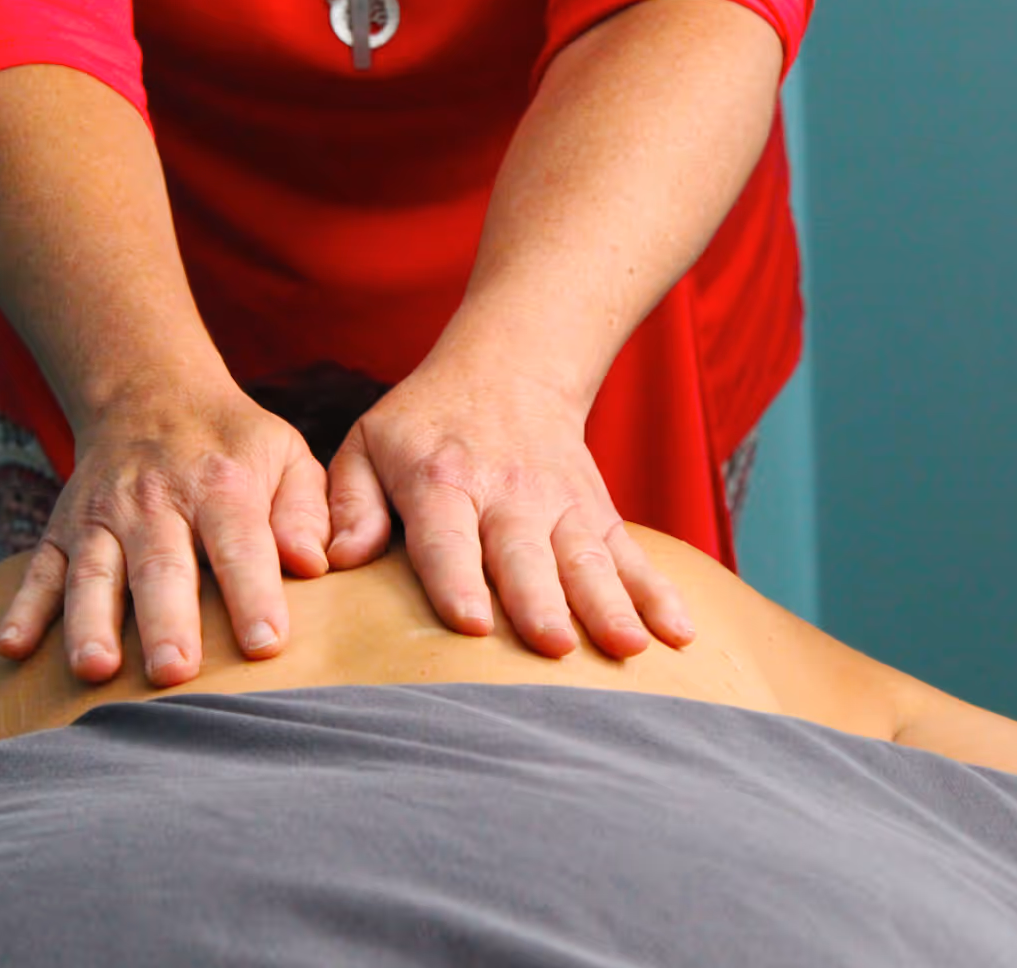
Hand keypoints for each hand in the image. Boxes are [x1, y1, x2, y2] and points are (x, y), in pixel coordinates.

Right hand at [0, 380, 331, 685]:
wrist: (151, 394)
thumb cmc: (233, 446)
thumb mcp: (285, 455)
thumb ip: (305, 511)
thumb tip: (314, 565)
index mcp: (220, 484)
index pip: (239, 543)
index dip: (253, 593)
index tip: (265, 644)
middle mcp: (154, 500)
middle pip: (160, 566)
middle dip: (165, 620)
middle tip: (174, 672)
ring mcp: (100, 516)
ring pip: (93, 573)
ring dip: (90, 622)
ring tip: (96, 670)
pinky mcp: (61, 530)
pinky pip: (37, 571)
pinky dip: (22, 609)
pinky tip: (12, 649)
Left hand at [324, 359, 696, 659]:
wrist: (509, 366)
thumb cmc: (424, 424)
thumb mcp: (368, 443)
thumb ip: (348, 502)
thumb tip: (336, 559)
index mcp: (440, 478)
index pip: (446, 536)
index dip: (457, 579)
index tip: (471, 624)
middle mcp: (506, 491)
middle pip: (525, 553)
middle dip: (541, 601)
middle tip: (555, 646)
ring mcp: (560, 503)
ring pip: (587, 557)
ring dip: (610, 604)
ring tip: (628, 650)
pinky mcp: (597, 512)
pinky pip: (632, 555)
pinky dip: (659, 593)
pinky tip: (680, 633)